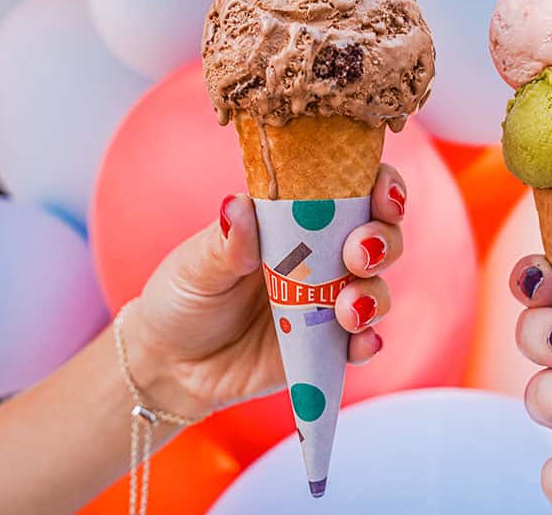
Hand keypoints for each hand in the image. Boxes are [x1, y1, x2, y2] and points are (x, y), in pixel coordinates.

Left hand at [121, 165, 405, 419]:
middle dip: (384, 241)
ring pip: (376, 290)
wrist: (167, 364)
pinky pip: (359, 344)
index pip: (354, 190)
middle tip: (359, 255)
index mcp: (294, 219)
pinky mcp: (324, 348)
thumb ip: (226, 241)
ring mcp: (326, 303)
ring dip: (374, 296)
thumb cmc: (182, 296)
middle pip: (380, 237)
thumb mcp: (196, 264)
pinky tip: (361, 344)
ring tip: (347, 310)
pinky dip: (368, 343)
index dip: (381, 187)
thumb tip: (237, 206)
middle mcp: (321, 257)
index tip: (382, 196)